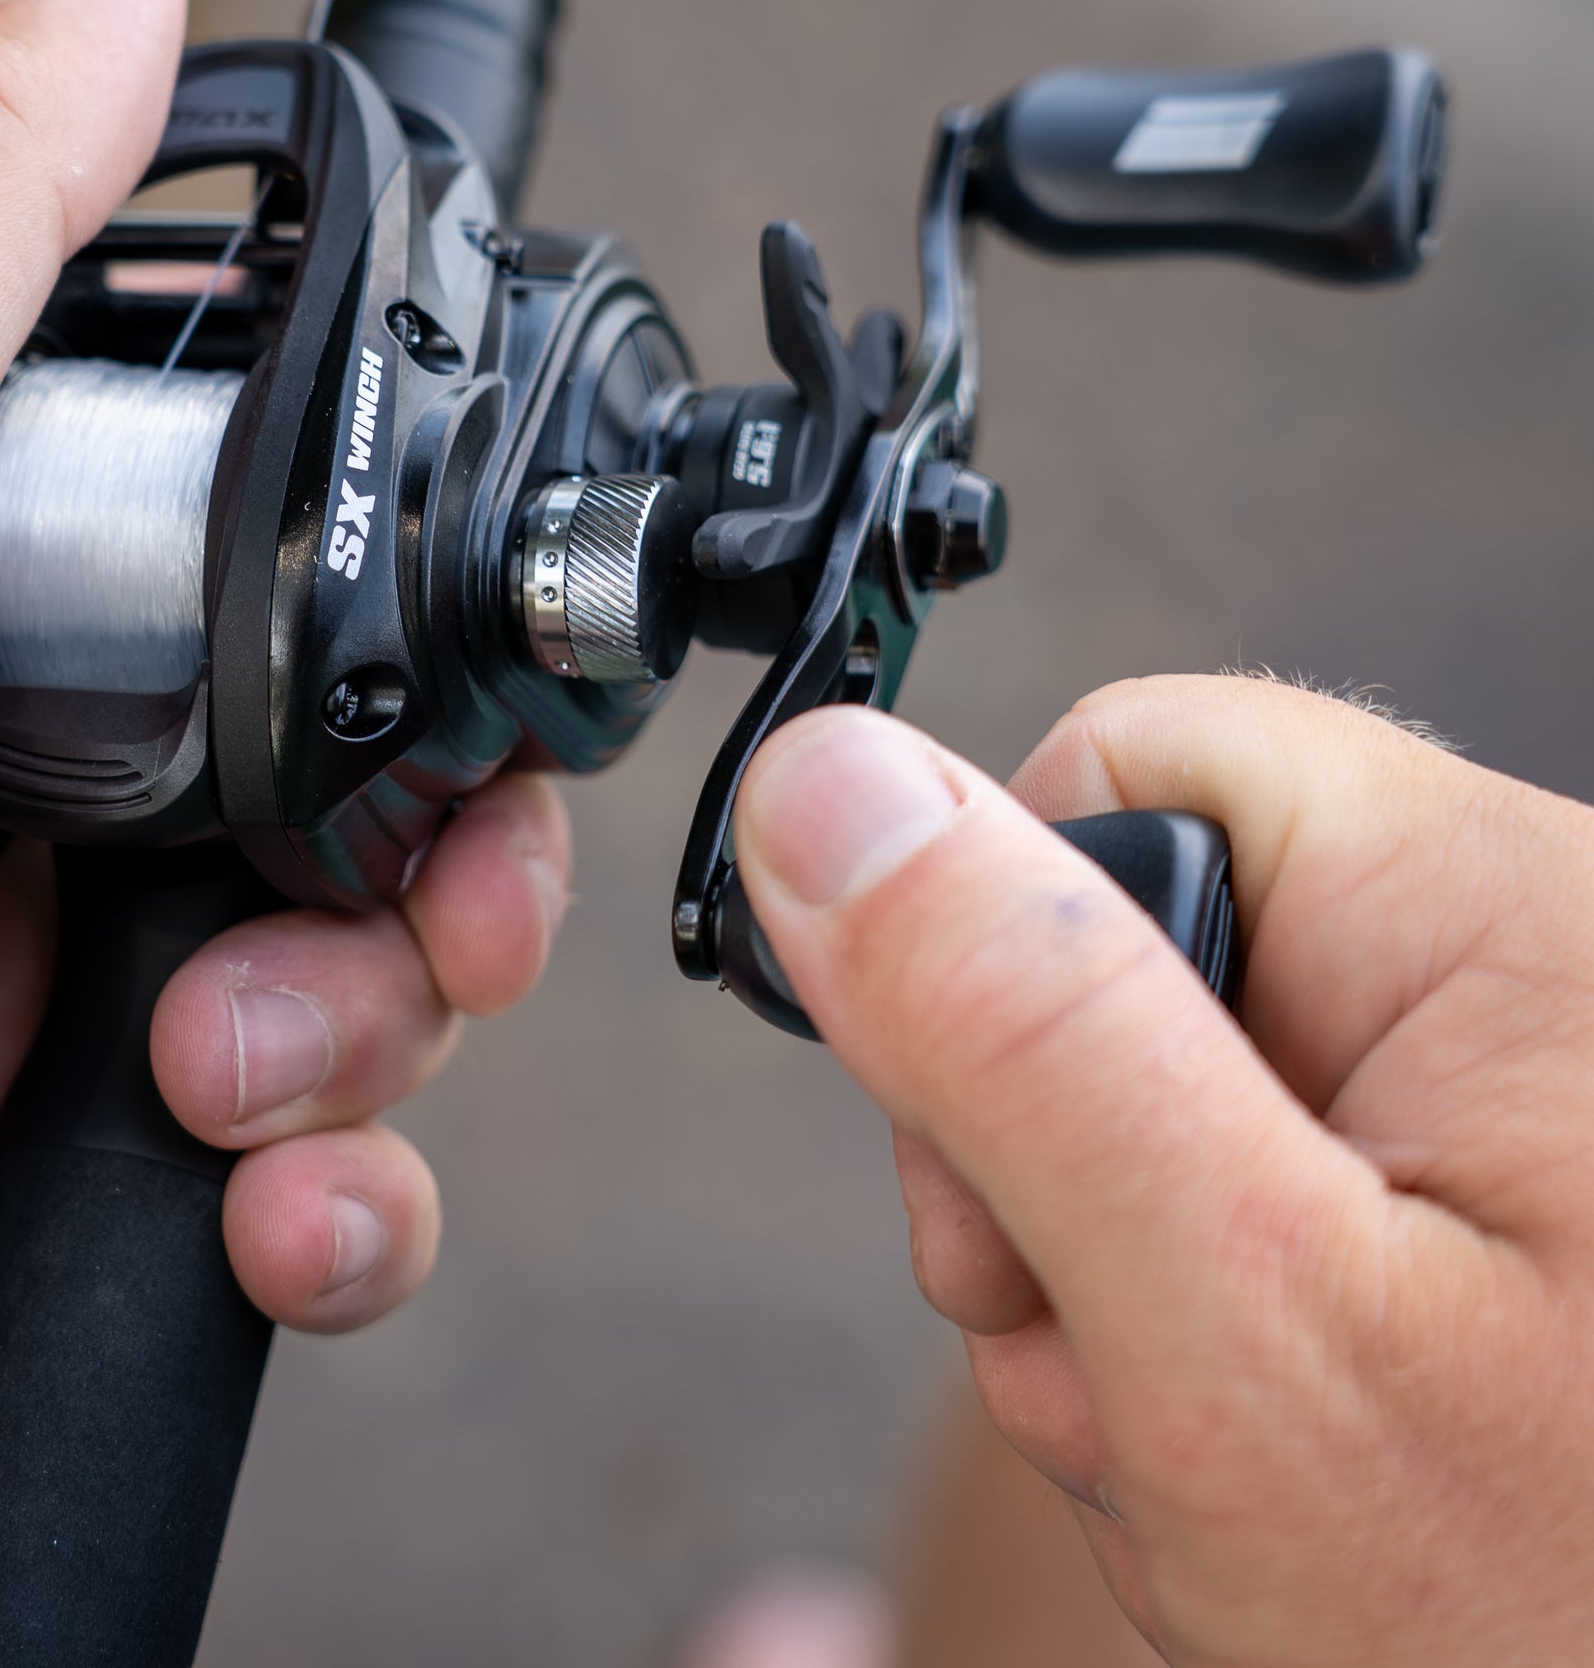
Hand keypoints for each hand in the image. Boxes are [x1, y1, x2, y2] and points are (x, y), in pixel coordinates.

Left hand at [0, 0, 570, 1665]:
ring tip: (237, 1066)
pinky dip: (341, 1178)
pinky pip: (345, 1127)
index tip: (446, 583)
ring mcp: (76, 947)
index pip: (261, 477)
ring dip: (376, 1012)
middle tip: (408, 881)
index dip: (381, 521)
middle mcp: (25, 740)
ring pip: (385, 927)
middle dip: (433, 816)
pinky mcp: (122, 1130)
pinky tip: (247, 1193)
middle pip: (365, 711)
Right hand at [734, 677, 1593, 1663]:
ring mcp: (1502, 1106)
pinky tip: (1266, 1474)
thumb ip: (1023, 1038)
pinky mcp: (1479, 1214)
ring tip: (1217, 1461)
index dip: (994, 957)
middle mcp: (1516, 970)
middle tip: (1138, 1374)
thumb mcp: (1242, 1330)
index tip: (1011, 1184)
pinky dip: (1198, 1355)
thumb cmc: (1557, 1633)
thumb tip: (822, 784)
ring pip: (1154, 1108)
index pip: (1125, 761)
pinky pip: (1238, 1213)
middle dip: (1055, 1186)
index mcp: (1499, 910)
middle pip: (1121, 953)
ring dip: (1118, 1304)